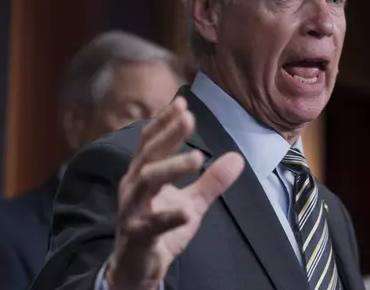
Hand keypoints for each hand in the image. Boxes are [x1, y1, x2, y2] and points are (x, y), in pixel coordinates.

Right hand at [106, 97, 243, 289]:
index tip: (182, 102)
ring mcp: (132, 210)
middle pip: (148, 154)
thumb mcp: (192, 202)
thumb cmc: (160, 228)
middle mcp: (133, 186)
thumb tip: (237, 158)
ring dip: (171, 167)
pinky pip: (151, 224)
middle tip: (189, 118)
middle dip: (168, 134)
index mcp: (143, 174)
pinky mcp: (137, 235)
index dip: (164, 122)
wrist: (138, 267)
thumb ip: (212, 181)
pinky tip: (187, 212)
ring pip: (147, 181)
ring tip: (197, 158)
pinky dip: (168, 217)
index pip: (150, 141)